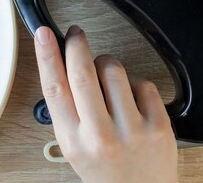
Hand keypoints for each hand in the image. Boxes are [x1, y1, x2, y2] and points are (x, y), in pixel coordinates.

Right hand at [34, 25, 177, 182]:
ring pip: (113, 70)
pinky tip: (130, 97)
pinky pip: (142, 82)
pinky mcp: (158, 126)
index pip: (54, 88)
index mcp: (73, 139)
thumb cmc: (104, 170)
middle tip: (76, 34)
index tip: (43, 35)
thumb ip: (66, 109)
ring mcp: (132, 130)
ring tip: (107, 78)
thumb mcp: (72, 144)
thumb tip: (59, 63)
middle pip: (82, 73)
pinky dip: (134, 82)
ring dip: (107, 64)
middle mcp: (100, 135)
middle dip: (77, 45)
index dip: (46, 56)